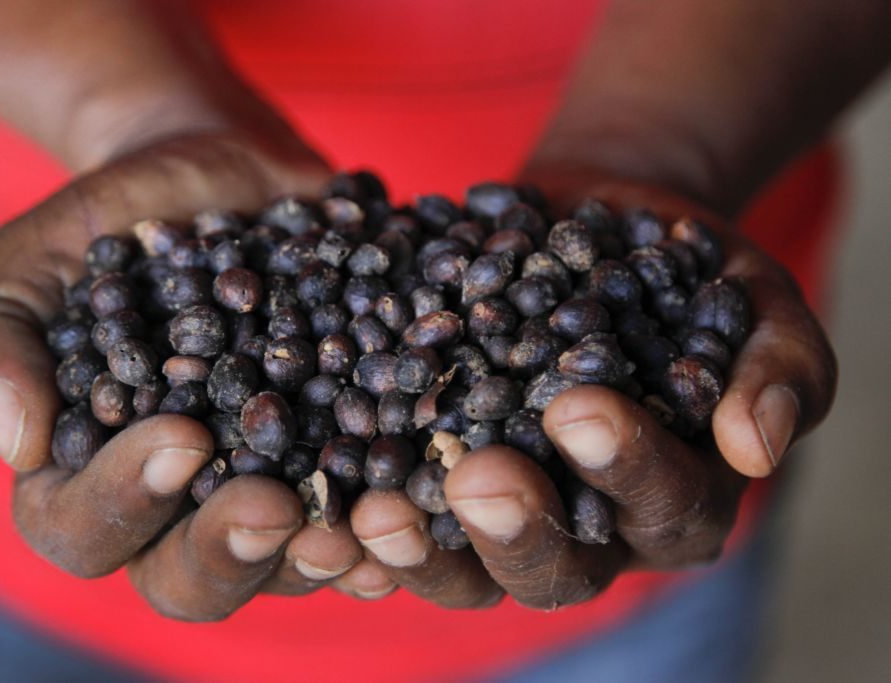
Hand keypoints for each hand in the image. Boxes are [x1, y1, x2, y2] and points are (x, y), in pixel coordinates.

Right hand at [0, 133, 391, 619]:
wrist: (221, 180)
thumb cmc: (115, 222)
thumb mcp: (35, 261)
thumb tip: (13, 440)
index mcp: (86, 480)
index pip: (83, 531)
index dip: (124, 504)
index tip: (178, 439)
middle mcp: (179, 509)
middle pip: (190, 580)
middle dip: (228, 551)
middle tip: (272, 505)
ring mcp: (269, 491)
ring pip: (288, 565)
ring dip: (326, 555)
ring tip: (364, 523)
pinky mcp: (343, 461)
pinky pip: (369, 511)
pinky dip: (397, 514)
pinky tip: (422, 498)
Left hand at [349, 171, 836, 609]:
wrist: (585, 229)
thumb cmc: (683, 268)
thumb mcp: (754, 302)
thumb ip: (778, 369)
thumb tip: (758, 442)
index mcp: (675, 501)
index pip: (661, 506)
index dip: (625, 468)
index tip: (579, 406)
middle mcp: (588, 530)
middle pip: (554, 566)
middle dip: (513, 527)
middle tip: (474, 474)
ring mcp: (500, 514)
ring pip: (461, 568)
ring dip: (419, 548)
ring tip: (374, 509)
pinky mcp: (430, 479)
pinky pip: (394, 515)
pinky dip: (355, 510)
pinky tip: (319, 493)